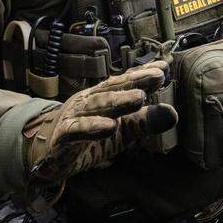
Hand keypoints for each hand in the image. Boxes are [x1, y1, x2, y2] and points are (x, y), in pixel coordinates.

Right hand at [23, 62, 177, 185]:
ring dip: (118, 101)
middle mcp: (88, 101)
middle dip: (135, 81)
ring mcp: (74, 117)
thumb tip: (173, 113)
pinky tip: (109, 127)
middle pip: (112, 88)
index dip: (144, 74)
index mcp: (102, 97)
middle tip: (158, 76)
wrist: (49, 156)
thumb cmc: (88, 137)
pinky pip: (76, 131)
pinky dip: (92, 128)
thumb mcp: (122, 131)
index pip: (124, 82)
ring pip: (96, 106)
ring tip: (139, 97)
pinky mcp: (62, 137)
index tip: (165, 67)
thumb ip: (145, 122)